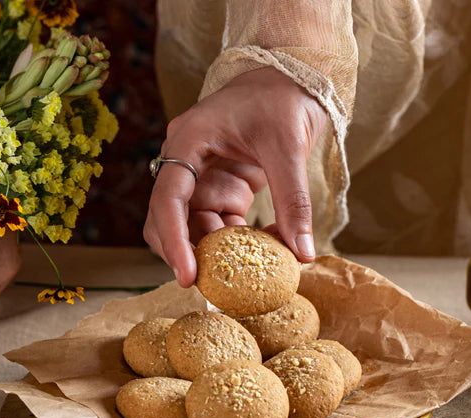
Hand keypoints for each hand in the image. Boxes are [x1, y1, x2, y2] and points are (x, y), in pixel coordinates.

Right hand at [144, 66, 327, 286]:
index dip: (174, 241)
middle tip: (213, 286)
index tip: (188, 276)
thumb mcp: (288, 146)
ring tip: (250, 268)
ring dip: (219, 252)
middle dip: (188, 253)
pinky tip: (267, 247)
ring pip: (197, 229)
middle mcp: (187, 163)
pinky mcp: (224, 189)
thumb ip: (293, 200)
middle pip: (169, 220)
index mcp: (189, 141)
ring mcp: (204, 179)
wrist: (295, 79)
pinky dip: (240, 243)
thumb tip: (302, 253)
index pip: (168, 199)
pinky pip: (223, 226)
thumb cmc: (284, 97)